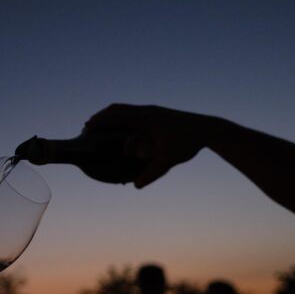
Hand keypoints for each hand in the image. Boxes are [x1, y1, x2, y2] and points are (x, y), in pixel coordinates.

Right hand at [84, 104, 223, 187]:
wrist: (207, 129)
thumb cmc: (188, 143)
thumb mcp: (168, 161)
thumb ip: (151, 173)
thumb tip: (136, 185)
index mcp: (147, 119)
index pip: (117, 116)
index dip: (101, 121)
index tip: (87, 128)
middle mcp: (148, 111)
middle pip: (117, 108)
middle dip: (101, 116)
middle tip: (87, 127)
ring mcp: (153, 110)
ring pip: (125, 108)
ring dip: (110, 115)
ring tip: (99, 125)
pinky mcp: (157, 112)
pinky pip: (133, 111)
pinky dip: (121, 116)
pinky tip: (119, 126)